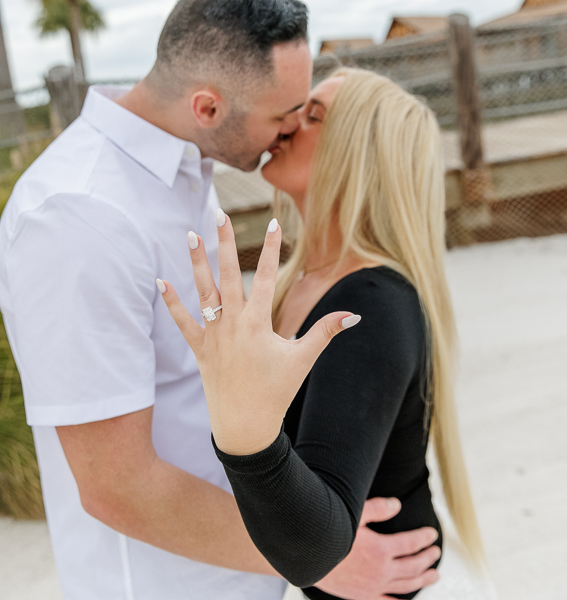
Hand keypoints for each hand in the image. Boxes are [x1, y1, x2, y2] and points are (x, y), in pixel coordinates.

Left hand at [157, 212, 359, 455]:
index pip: (266, 277)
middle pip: (228, 274)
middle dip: (224, 242)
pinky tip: (160, 281)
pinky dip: (171, 303)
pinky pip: (183, 322)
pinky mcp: (200, 349)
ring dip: (196, 263)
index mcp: (258, 323)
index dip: (271, 250)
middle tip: (220, 214)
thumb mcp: (303, 359)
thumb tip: (355, 314)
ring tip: (190, 235)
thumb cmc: (277, 392)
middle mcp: (233, 324)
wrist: (245, 428)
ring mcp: (213, 336)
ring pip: (203, 292)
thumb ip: (327, 332)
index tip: (274, 224)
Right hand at [317, 498, 440, 599]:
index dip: (424, 538)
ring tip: (434, 575)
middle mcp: (381, 571)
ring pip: (406, 586)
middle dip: (427, 558)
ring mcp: (374, 587)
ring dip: (422, 579)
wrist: (309, 557)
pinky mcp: (364, 596)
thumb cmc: (329, 534)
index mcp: (380, 550)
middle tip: (435, 552)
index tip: (432, 534)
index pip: (410, 544)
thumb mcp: (353, 515)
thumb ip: (378, 508)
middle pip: (413, 566)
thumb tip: (398, 504)